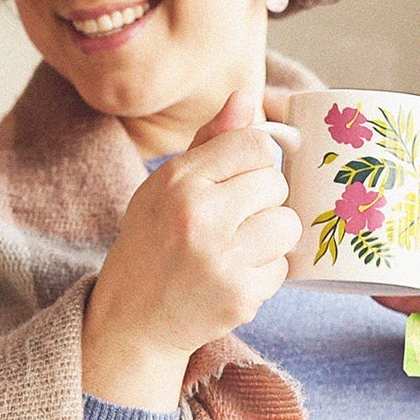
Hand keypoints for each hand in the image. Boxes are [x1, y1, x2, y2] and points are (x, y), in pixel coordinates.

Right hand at [82, 86, 301, 407]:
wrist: (132, 321)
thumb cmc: (151, 246)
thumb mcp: (164, 188)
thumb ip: (208, 144)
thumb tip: (246, 97)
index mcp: (179, 180)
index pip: (254, 144)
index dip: (254, 161)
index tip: (239, 181)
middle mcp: (199, 215)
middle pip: (275, 182)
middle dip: (262, 200)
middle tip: (231, 221)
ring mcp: (221, 258)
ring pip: (287, 224)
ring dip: (270, 237)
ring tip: (237, 248)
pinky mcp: (240, 295)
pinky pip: (282, 267)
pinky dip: (264, 273)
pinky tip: (232, 276)